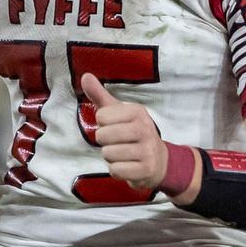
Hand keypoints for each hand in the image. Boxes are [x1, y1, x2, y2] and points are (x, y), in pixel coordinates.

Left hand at [83, 75, 167, 190]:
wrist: (160, 162)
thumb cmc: (133, 134)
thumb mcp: (118, 113)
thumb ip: (100, 95)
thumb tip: (85, 76)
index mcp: (138, 111)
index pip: (101, 116)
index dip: (102, 124)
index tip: (114, 126)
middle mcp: (145, 129)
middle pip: (103, 136)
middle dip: (104, 141)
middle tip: (117, 142)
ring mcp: (148, 150)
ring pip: (108, 154)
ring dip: (110, 157)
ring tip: (122, 154)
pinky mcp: (146, 169)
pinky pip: (115, 170)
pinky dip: (116, 170)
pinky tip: (127, 166)